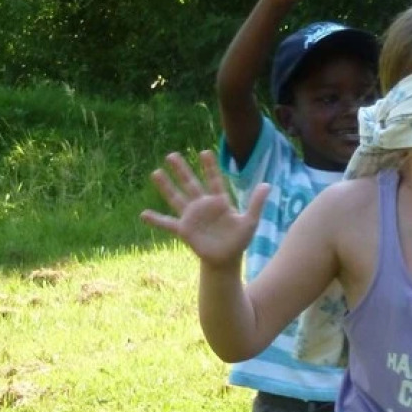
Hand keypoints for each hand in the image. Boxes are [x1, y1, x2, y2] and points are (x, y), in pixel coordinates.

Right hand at [140, 150, 266, 267]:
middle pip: (190, 184)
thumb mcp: (250, 221)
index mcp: (219, 201)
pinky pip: (168, 224)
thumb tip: (268, 185)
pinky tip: (143, 214)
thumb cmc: (239, 240)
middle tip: (171, 155)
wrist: (227, 259)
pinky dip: (156, 220)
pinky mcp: (184, 230)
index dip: (209, 167)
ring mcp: (191, 216)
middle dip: (182, 170)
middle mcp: (202, 205)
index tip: (205, 152)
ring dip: (166, 186)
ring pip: (176, 198)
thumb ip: (257, 203)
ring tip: (155, 173)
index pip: (213, 180)